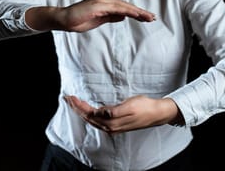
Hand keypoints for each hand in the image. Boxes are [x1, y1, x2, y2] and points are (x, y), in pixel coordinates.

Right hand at [41, 0, 155, 31]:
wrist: (64, 20)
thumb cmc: (80, 20)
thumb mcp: (99, 20)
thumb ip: (111, 17)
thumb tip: (124, 17)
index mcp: (104, 0)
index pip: (123, 7)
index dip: (135, 12)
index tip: (147, 18)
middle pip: (126, 5)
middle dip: (140, 12)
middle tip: (152, 17)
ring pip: (124, 6)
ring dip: (137, 12)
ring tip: (148, 17)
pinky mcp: (99, 4)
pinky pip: (117, 8)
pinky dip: (127, 11)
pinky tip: (136, 15)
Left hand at [64, 94, 183, 133]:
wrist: (156, 113)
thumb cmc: (144, 107)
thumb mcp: (130, 106)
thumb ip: (114, 111)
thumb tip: (101, 112)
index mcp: (112, 122)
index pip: (90, 114)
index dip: (79, 106)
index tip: (71, 97)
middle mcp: (110, 127)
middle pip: (88, 118)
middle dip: (77, 108)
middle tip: (68, 98)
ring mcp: (112, 127)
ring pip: (92, 120)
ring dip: (82, 111)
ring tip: (74, 103)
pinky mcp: (116, 124)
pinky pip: (97, 121)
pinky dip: (90, 114)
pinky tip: (88, 110)